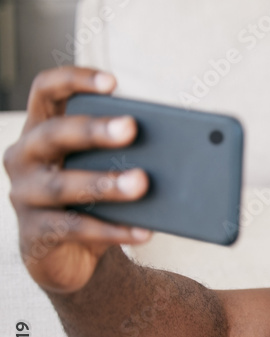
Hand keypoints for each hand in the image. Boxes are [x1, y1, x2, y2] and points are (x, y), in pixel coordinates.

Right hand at [3, 67, 150, 292]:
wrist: (73, 256)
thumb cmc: (95, 198)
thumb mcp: (107, 169)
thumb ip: (128, 152)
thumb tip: (178, 150)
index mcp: (41, 129)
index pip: (46, 90)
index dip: (74, 80)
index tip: (112, 82)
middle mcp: (24, 156)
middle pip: (54, 134)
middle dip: (94, 130)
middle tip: (131, 128)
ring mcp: (24, 196)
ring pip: (63, 185)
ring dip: (106, 183)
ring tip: (142, 182)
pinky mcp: (35, 234)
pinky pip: (75, 228)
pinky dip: (113, 229)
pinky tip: (143, 230)